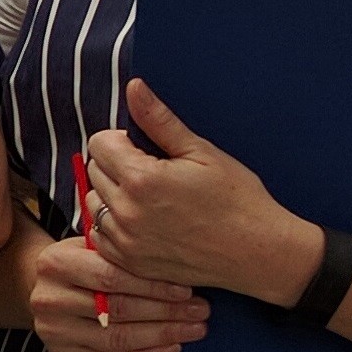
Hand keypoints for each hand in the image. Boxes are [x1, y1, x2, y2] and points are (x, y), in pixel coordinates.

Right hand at [28, 234, 207, 351]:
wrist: (46, 286)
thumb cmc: (82, 262)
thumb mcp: (94, 246)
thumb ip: (123, 252)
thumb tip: (179, 264)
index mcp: (55, 263)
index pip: (111, 277)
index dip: (152, 285)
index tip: (187, 289)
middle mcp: (49, 299)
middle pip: (116, 309)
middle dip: (165, 312)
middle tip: (200, 310)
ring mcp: (53, 331)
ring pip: (116, 339)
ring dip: (162, 336)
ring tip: (193, 329)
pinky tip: (172, 349)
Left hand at [81, 80, 317, 304]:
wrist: (257, 252)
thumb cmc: (237, 199)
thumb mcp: (201, 152)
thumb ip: (159, 120)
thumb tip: (134, 88)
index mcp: (142, 179)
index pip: (99, 144)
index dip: (121, 140)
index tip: (145, 148)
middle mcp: (127, 213)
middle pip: (94, 171)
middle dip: (116, 164)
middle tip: (153, 172)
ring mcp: (126, 242)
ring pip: (93, 203)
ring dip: (111, 194)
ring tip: (149, 197)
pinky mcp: (130, 263)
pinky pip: (99, 235)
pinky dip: (113, 224)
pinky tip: (143, 220)